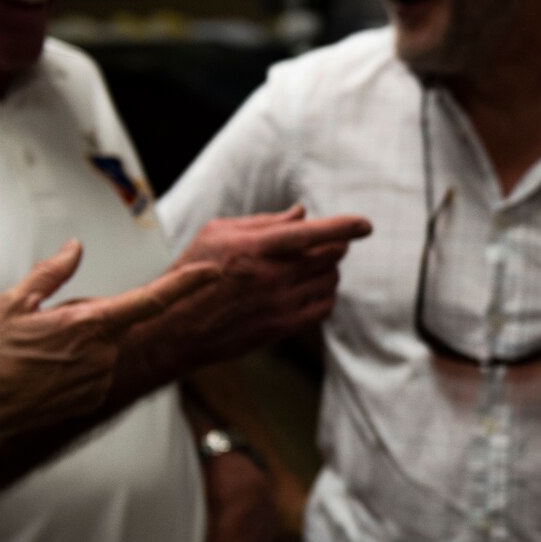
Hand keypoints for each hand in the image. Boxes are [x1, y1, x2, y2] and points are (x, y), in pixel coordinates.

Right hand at [0, 242, 217, 467]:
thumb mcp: (10, 306)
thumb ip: (50, 274)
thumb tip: (74, 248)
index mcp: (88, 326)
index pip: (150, 300)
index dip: (186, 285)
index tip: (212, 273)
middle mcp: (105, 355)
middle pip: (113, 321)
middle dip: (87, 318)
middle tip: (43, 331)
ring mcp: (103, 382)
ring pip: (104, 347)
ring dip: (81, 344)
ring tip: (38, 357)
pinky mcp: (97, 402)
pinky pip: (96, 371)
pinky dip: (77, 366)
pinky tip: (44, 376)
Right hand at [146, 206, 372, 368]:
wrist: (175, 327)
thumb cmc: (192, 273)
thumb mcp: (217, 234)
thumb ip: (264, 222)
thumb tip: (302, 214)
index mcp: (256, 248)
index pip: (314, 233)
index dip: (345, 226)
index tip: (365, 225)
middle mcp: (273, 276)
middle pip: (330, 255)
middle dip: (333, 245)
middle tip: (321, 244)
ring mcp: (280, 304)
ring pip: (330, 280)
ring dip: (328, 270)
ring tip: (307, 268)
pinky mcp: (283, 327)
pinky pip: (324, 307)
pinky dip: (325, 295)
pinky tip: (309, 290)